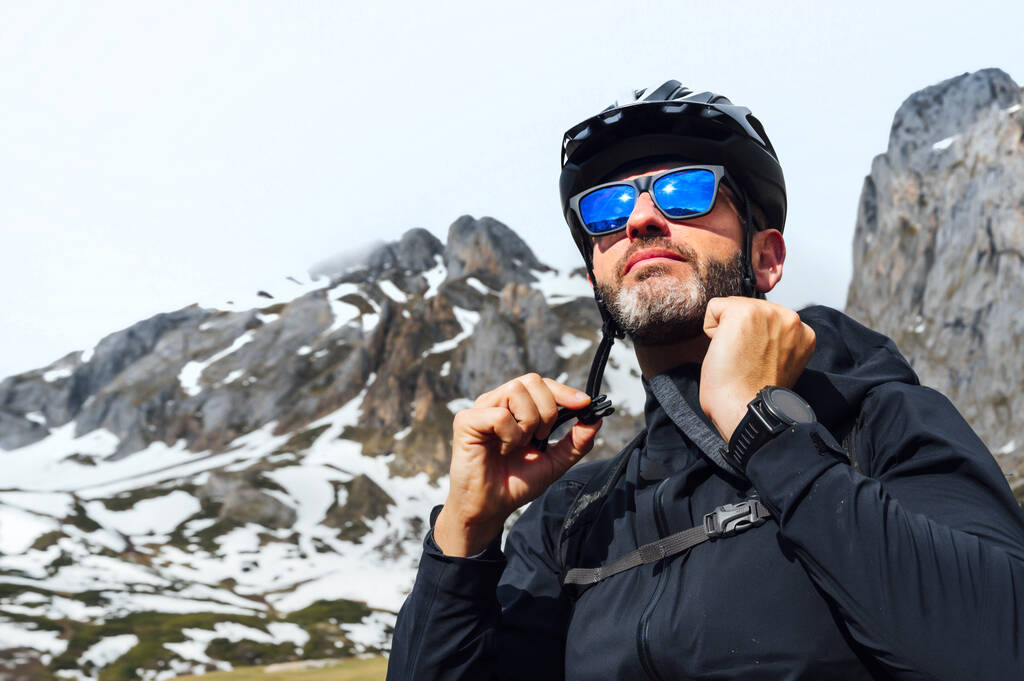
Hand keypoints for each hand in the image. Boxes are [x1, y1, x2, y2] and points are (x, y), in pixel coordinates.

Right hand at [434, 374, 600, 555]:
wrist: (490, 507)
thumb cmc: (515, 482)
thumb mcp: (553, 462)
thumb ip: (575, 442)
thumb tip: (596, 420)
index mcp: (515, 407)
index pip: (542, 384)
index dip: (564, 391)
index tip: (584, 404)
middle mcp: (497, 402)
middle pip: (532, 380)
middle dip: (547, 409)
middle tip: (541, 437)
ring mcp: (481, 409)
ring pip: (516, 391)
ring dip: (528, 422)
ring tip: (519, 445)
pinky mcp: (466, 421)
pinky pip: (500, 414)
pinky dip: (511, 434)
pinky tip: (503, 449)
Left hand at [700, 297, 815, 442]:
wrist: (745, 408)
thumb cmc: (754, 394)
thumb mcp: (779, 361)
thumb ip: (775, 340)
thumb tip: (754, 329)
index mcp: (803, 332)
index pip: (767, 318)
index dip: (754, 338)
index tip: (756, 361)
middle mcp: (791, 318)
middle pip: (750, 307)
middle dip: (741, 331)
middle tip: (745, 360)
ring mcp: (768, 312)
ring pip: (733, 306)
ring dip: (728, 330)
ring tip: (737, 356)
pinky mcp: (744, 312)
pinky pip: (715, 307)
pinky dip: (711, 328)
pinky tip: (725, 351)